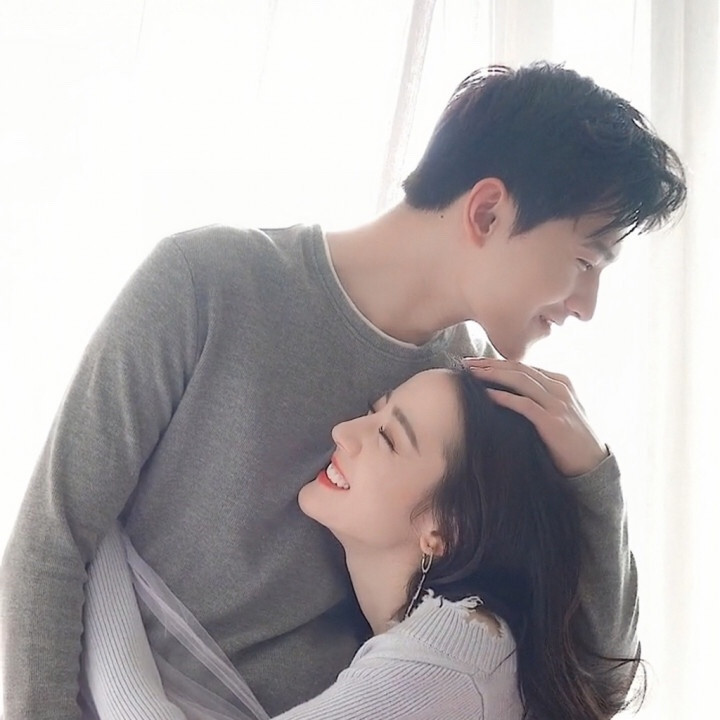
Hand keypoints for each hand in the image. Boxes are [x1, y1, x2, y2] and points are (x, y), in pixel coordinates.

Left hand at [464, 357, 607, 476]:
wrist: (593, 466)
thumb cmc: (569, 441)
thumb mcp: (556, 412)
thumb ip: (538, 399)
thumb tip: (504, 395)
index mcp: (560, 382)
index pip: (523, 367)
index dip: (497, 362)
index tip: (475, 362)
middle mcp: (560, 388)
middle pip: (519, 369)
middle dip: (490, 363)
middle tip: (466, 362)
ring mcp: (558, 404)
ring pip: (521, 381)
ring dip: (493, 374)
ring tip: (472, 373)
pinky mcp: (553, 421)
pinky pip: (525, 404)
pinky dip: (504, 397)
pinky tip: (487, 394)